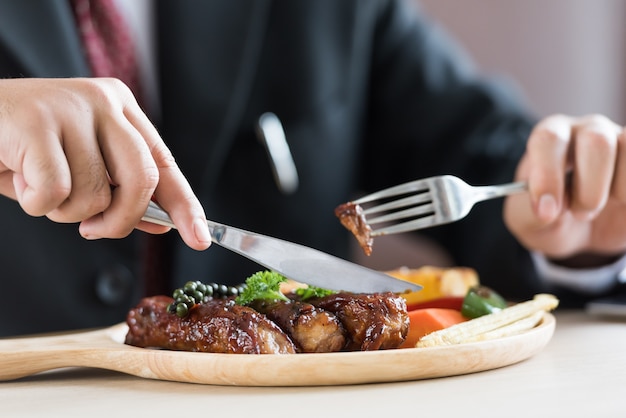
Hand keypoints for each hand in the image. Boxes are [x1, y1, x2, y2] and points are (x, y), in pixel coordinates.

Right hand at [0, 78, 210, 249]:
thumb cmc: (22, 149)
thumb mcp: (80, 171)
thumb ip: (119, 192)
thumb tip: (162, 223)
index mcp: (121, 108)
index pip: (164, 164)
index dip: (185, 205)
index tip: (200, 237)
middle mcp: (104, 101)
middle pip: (143, 179)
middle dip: (122, 220)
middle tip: (92, 230)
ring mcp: (71, 107)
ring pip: (96, 193)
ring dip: (64, 211)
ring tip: (37, 184)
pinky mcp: (36, 121)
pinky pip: (56, 191)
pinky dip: (36, 203)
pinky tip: (17, 177)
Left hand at [504, 114, 625, 266]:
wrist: (582, 231)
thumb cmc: (552, 218)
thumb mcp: (529, 222)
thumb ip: (531, 214)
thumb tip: (548, 210)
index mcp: (550, 138)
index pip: (548, 139)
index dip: (548, 175)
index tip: (547, 212)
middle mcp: (588, 130)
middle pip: (597, 141)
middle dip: (589, 190)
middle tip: (578, 215)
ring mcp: (621, 140)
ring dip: (618, 191)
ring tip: (602, 208)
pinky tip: (621, 204)